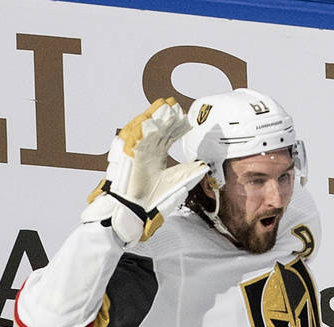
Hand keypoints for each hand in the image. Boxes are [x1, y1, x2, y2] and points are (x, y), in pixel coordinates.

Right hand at [83, 98, 208, 244]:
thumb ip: (189, 174)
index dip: (178, 128)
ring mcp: (137, 151)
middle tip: (178, 107)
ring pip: (147, 130)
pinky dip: (142, 129)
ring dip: (156, 118)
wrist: (136, 211)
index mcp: (157, 156)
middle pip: (159, 130)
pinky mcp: (128, 155)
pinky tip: (152, 120)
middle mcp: (147, 151)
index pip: (168, 137)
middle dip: (168, 118)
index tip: (188, 119)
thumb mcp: (176, 183)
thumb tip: (205, 166)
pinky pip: (134, 138)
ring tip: (166, 107)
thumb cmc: (151, 201)